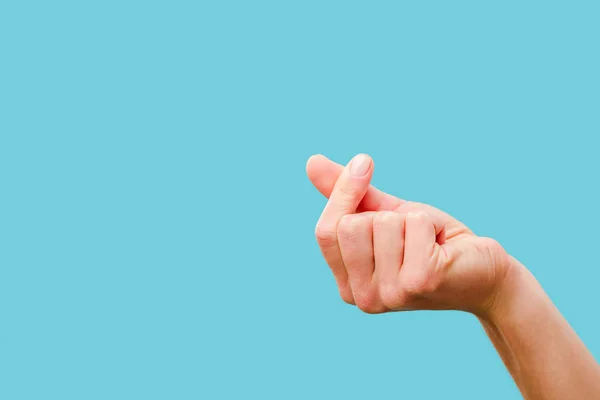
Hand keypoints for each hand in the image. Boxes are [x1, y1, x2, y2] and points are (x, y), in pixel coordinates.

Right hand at [307, 154, 509, 315]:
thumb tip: (311, 162)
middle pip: (350, 226)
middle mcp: (363, 298)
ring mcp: (390, 294)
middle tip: (410, 236)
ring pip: (382, 223)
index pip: (325, 232)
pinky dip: (430, 223)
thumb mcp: (384, 215)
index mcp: (348, 285)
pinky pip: (413, 222)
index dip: (343, 193)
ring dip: (411, 220)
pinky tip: (441, 247)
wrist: (484, 271)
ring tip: (427, 243)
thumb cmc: (430, 243)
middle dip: (385, 216)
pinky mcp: (419, 281)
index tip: (365, 162)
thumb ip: (350, 196)